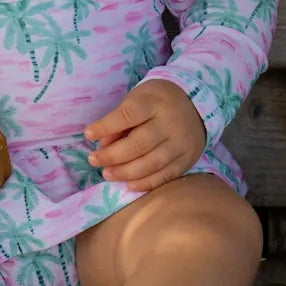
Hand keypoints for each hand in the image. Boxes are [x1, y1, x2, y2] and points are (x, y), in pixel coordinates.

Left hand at [85, 78, 205, 190]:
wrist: (196, 105)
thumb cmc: (157, 101)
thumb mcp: (136, 99)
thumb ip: (119, 121)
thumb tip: (104, 145)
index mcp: (154, 103)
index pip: (128, 115)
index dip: (106, 126)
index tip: (88, 134)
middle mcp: (170, 123)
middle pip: (139, 144)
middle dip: (113, 155)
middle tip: (94, 160)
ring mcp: (181, 143)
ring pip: (152, 163)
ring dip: (126, 172)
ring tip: (107, 174)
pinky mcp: (187, 159)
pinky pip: (166, 175)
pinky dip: (146, 183)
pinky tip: (129, 185)